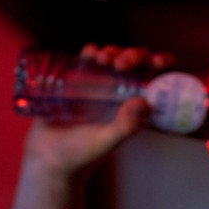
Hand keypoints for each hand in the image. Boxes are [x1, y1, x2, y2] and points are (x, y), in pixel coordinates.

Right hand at [23, 44, 174, 176]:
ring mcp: (98, 86)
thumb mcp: (105, 142)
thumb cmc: (80, 155)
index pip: (155, 82)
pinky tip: (90, 52)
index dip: (161, 67)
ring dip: (114, 51)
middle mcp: (119, 94)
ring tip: (104, 59)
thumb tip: (143, 102)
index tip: (159, 62)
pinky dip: (91, 51)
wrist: (47, 158)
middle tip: (122, 64)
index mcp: (133, 108)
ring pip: (114, 57)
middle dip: (133, 56)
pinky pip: (87, 60)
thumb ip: (125, 126)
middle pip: (135, 64)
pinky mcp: (76, 81)